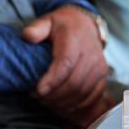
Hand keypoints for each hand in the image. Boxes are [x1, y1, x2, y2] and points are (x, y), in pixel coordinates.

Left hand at [22, 5, 108, 123]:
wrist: (85, 25)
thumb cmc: (62, 25)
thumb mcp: (46, 21)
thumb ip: (36, 29)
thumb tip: (27, 36)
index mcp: (75, 43)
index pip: (65, 65)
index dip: (52, 81)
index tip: (38, 90)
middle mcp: (90, 57)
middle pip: (74, 83)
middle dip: (54, 95)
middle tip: (37, 98)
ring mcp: (98, 68)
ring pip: (83, 92)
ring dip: (64, 102)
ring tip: (46, 102)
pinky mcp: (102, 77)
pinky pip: (92, 96)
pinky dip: (77, 105)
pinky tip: (62, 106)